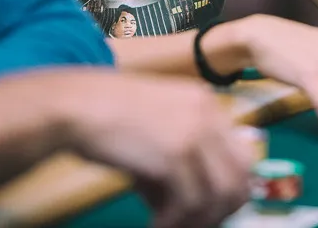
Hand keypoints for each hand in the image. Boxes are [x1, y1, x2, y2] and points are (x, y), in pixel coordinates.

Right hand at [70, 75, 253, 227]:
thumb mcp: (153, 133)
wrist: (74, 104)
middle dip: (222, 210)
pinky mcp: (174, 153)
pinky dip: (176, 222)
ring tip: (170, 227)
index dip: (229, 190)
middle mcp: (208, 113)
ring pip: (220, 194)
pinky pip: (190, 202)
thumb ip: (178, 164)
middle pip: (240, 176)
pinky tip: (156, 226)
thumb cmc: (105, 117)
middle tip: (196, 225)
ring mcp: (194, 131)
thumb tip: (189, 209)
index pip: (242, 155)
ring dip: (198, 221)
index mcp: (206, 102)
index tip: (209, 211)